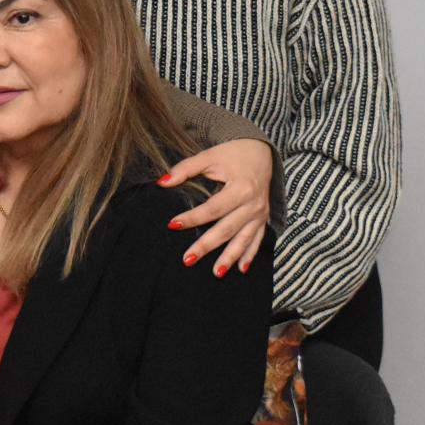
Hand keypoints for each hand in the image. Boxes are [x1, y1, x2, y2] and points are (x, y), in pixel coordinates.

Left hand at [160, 137, 272, 276]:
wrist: (261, 152)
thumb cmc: (233, 154)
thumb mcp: (209, 156)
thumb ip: (185, 169)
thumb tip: (161, 182)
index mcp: (241, 188)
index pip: (213, 208)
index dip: (192, 218)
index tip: (172, 225)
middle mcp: (253, 204)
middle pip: (227, 229)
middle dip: (207, 246)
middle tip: (187, 260)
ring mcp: (260, 214)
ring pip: (244, 240)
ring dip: (230, 257)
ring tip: (216, 273)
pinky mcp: (263, 219)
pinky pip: (258, 240)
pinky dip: (250, 255)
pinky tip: (241, 270)